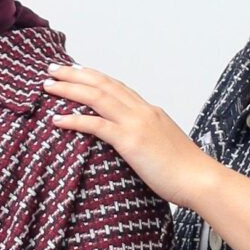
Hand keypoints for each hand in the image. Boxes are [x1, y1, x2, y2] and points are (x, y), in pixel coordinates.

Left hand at [42, 64, 212, 207]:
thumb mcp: (166, 148)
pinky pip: (96, 125)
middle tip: (53, 69)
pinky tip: (56, 119)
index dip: (94, 77)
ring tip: (48, 86)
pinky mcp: (130, 141)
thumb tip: (139, 148)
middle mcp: (142, 111)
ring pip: (96, 97)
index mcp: (151, 112)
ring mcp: (136, 124)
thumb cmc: (187, 173)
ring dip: (69, 89)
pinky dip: (74, 119)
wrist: (201, 181)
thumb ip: (149, 141)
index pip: (118, 87)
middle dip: (75, 74)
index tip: (76, 71)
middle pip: (103, 84)